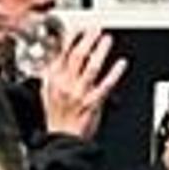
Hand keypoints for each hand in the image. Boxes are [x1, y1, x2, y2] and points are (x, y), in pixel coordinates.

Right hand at [41, 24, 122, 140]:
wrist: (63, 141)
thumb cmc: (57, 119)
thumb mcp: (47, 94)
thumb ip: (51, 75)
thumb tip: (55, 58)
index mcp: (53, 81)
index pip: (60, 55)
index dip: (70, 39)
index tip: (78, 29)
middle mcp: (65, 85)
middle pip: (76, 57)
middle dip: (87, 40)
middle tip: (95, 30)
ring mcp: (79, 94)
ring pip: (91, 67)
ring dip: (100, 51)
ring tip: (107, 40)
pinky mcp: (93, 103)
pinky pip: (106, 85)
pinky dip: (114, 73)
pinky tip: (121, 64)